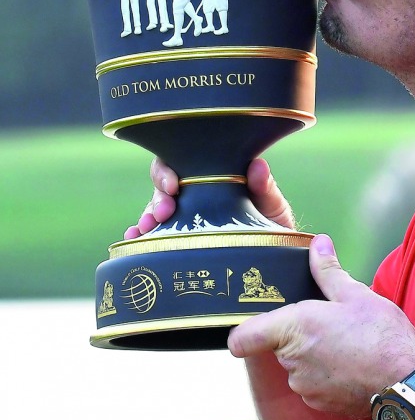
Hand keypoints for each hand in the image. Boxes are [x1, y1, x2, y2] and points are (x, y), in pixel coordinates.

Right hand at [123, 157, 295, 238]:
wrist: (275, 258)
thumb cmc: (273, 225)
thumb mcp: (272, 206)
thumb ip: (265, 188)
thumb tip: (257, 164)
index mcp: (213, 175)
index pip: (182, 160)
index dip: (170, 168)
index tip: (173, 185)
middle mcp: (195, 192)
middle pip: (163, 184)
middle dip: (157, 197)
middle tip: (161, 214)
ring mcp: (185, 215)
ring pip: (155, 208)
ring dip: (146, 216)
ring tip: (143, 231)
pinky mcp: (180, 238)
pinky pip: (154, 235)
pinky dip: (140, 237)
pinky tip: (134, 242)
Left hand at [228, 234, 414, 416]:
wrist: (407, 382)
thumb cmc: (382, 335)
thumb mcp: (356, 295)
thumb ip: (328, 271)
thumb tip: (318, 243)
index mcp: (295, 328)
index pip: (243, 338)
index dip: (245, 331)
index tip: (257, 324)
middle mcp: (292, 361)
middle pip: (278, 345)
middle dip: (298, 335)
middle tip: (331, 323)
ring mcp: (305, 386)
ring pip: (297, 365)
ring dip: (314, 355)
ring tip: (348, 345)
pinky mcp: (320, 405)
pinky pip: (313, 384)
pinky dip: (327, 375)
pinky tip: (354, 365)